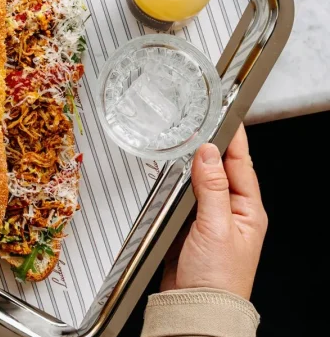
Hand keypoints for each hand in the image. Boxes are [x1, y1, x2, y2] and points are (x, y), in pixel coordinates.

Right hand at [161, 124, 267, 298]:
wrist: (194, 306)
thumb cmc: (217, 277)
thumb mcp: (216, 227)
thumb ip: (212, 188)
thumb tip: (208, 153)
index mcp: (247, 210)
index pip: (241, 164)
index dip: (233, 139)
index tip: (225, 116)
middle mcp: (231, 211)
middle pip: (221, 169)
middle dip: (211, 147)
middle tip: (199, 124)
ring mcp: (210, 218)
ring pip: (202, 181)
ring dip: (194, 165)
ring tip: (186, 143)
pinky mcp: (191, 226)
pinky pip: (186, 197)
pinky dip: (179, 184)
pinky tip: (174, 175)